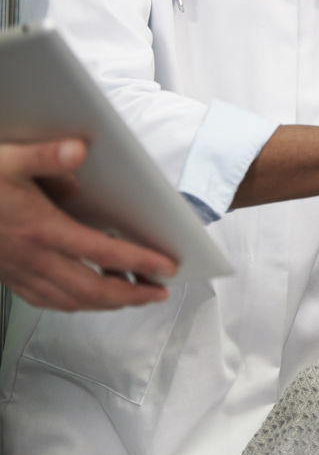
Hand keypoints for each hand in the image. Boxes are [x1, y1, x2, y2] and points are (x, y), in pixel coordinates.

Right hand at [0, 139, 175, 310]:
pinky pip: (45, 300)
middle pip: (90, 289)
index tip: (166, 267)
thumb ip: (45, 156)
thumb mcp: (7, 159)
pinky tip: (85, 299)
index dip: (138, 262)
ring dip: (105, 303)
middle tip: (160, 292)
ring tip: (134, 298)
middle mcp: (31, 257)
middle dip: (130, 295)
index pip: (101, 252)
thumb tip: (78, 150)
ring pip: (69, 300)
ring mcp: (18, 271)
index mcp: (40, 229)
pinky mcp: (7, 276)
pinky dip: (72, 304)